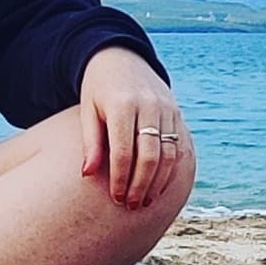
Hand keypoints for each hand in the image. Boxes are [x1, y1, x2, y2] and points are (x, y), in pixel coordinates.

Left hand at [78, 44, 188, 209]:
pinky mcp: (176, 112)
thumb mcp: (87, 110)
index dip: (121, 178)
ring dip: (158, 182)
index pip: (124, 151)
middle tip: (131, 206)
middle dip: (141, 185)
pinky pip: (178, 146)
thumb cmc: (98, 89)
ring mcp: (166, 108)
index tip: (116, 198)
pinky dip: (171, 170)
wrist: (121, 58)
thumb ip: (90, 142)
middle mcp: (148, 106)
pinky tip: (159, 186)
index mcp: (122, 104)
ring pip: (168, 154)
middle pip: (149, 156)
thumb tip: (87, 174)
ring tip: (144, 201)